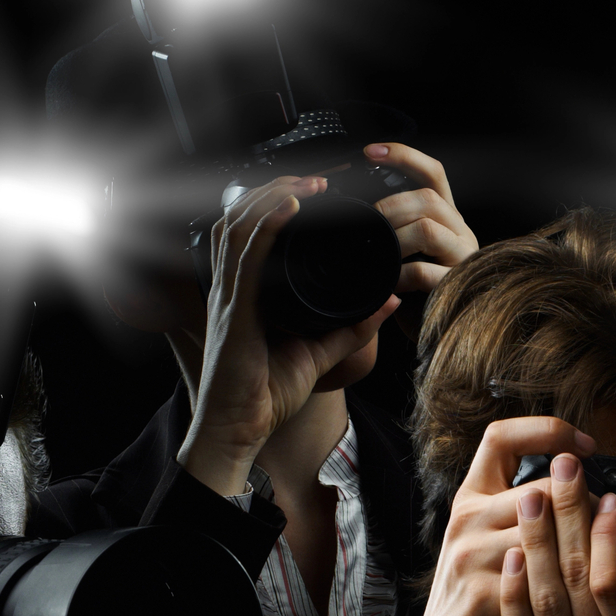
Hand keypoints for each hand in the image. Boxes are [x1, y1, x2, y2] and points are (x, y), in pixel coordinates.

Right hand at [181, 176, 401, 495]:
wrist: (238, 433)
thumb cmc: (264, 397)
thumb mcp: (316, 354)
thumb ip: (350, 327)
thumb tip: (387, 301)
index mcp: (244, 292)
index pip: (252, 231)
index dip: (277, 203)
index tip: (315, 193)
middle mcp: (229, 287)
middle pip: (242, 216)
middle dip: (277, 190)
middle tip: (317, 181)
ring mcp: (227, 297)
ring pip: (241, 225)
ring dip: (276, 197)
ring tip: (309, 185)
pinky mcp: (234, 313)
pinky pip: (249, 258)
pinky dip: (268, 227)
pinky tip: (291, 208)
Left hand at [365, 143, 478, 292]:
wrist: (436, 332)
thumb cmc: (415, 291)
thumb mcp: (405, 251)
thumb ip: (394, 227)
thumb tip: (354, 207)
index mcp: (447, 218)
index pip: (433, 173)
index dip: (404, 156)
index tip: (369, 152)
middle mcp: (460, 232)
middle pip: (429, 199)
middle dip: (391, 205)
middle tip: (367, 222)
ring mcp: (462, 258)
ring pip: (428, 229)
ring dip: (394, 239)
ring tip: (378, 255)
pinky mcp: (455, 286)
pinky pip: (423, 271)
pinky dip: (398, 274)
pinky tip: (388, 283)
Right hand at [387, 417, 594, 615]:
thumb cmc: (481, 593)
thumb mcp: (491, 538)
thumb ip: (526, 510)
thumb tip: (584, 487)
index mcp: (471, 497)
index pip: (501, 437)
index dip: (546, 431)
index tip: (585, 444)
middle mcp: (468, 520)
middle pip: (539, 487)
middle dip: (584, 501)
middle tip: (612, 513)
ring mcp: (472, 556)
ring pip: (545, 531)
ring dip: (585, 539)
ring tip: (608, 548)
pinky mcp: (485, 594)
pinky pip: (541, 578)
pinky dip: (573, 579)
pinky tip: (594, 585)